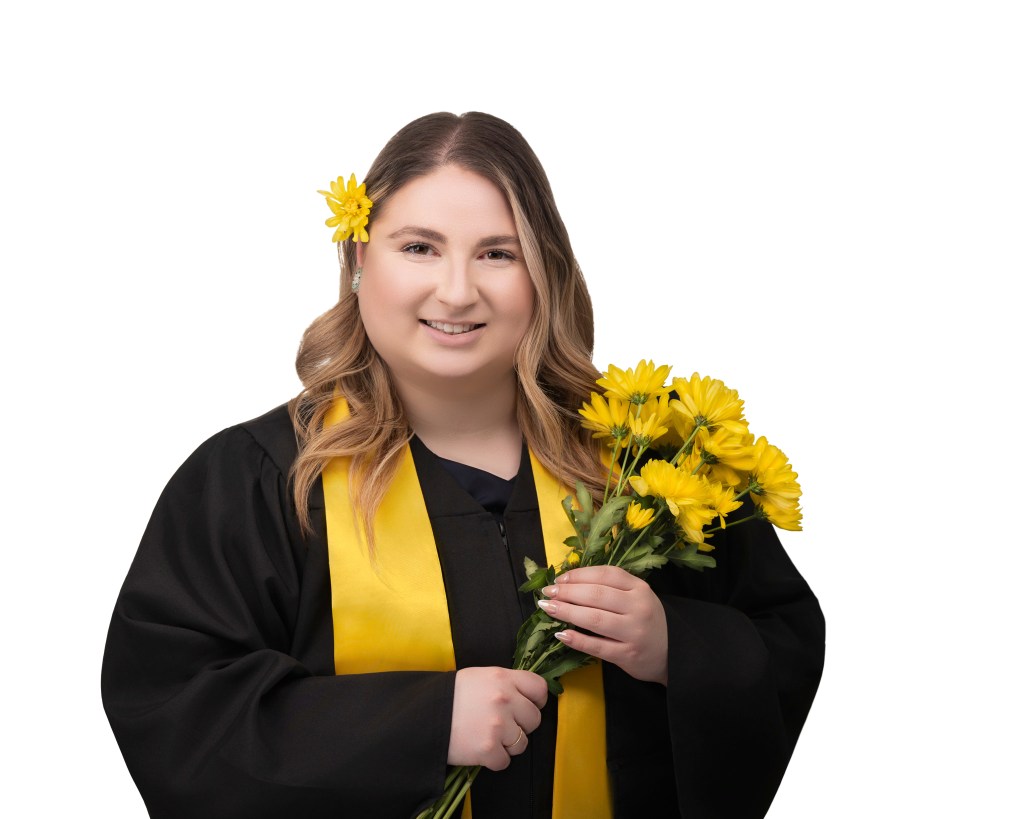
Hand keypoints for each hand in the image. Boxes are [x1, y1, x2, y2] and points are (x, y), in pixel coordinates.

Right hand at [448, 667, 547, 769]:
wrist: (424, 717)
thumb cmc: (451, 695)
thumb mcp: (479, 677)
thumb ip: (505, 683)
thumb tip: (526, 695)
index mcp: (503, 677)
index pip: (539, 688)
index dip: (536, 701)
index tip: (528, 707)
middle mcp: (505, 699)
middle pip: (534, 719)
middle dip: (521, 725)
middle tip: (502, 726)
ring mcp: (498, 725)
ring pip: (522, 743)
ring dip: (508, 745)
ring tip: (488, 737)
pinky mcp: (489, 749)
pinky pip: (505, 761)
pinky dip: (494, 760)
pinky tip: (480, 750)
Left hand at [539, 565, 668, 685]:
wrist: (674, 654)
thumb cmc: (646, 620)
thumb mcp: (637, 597)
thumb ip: (611, 588)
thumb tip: (569, 581)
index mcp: (639, 588)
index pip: (605, 575)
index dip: (579, 575)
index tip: (559, 578)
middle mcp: (638, 608)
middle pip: (597, 595)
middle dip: (568, 593)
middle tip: (547, 593)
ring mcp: (633, 632)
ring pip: (595, 619)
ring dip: (567, 612)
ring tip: (549, 608)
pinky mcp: (628, 655)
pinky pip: (597, 646)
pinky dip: (577, 640)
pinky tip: (561, 634)